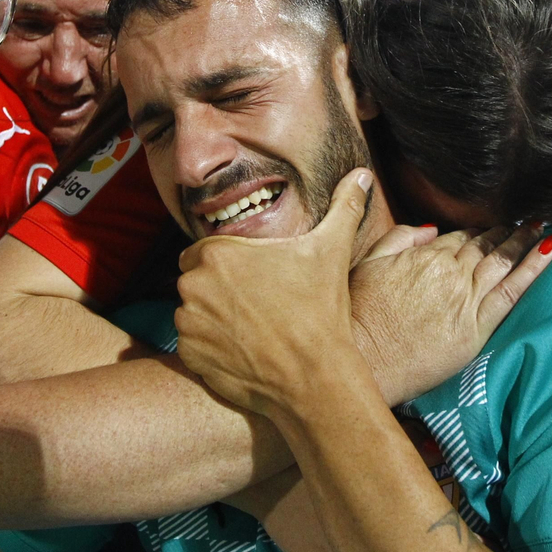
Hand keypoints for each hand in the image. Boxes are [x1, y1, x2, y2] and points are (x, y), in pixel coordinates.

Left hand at [175, 168, 372, 415]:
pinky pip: (193, 345)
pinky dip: (210, 348)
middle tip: (256, 306)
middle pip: (195, 282)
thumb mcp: (332, 251)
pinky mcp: (190, 356)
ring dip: (212, 318)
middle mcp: (194, 286)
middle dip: (218, 291)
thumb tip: (362, 174)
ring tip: (252, 329)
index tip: (253, 280)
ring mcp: (189, 324)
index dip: (227, 266)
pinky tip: (243, 351)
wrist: (314, 377)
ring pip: (192, 313)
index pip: (202, 252)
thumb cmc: (321, 310)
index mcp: (218, 254)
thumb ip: (344, 207)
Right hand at [349, 221, 551, 404]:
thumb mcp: (368, 263)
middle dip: (505, 232)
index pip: (460, 237)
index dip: (477, 231)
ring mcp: (467, 299)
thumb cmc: (359, 315)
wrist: (365, 359)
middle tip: (524, 222)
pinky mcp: (477, 327)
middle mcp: (451, 272)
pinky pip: (512, 293)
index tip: (488, 228)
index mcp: (426, 255)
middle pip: (485, 246)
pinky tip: (548, 253)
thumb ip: (400, 238)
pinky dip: (532, 270)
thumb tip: (431, 230)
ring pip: (503, 262)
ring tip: (540, 230)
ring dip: (524, 242)